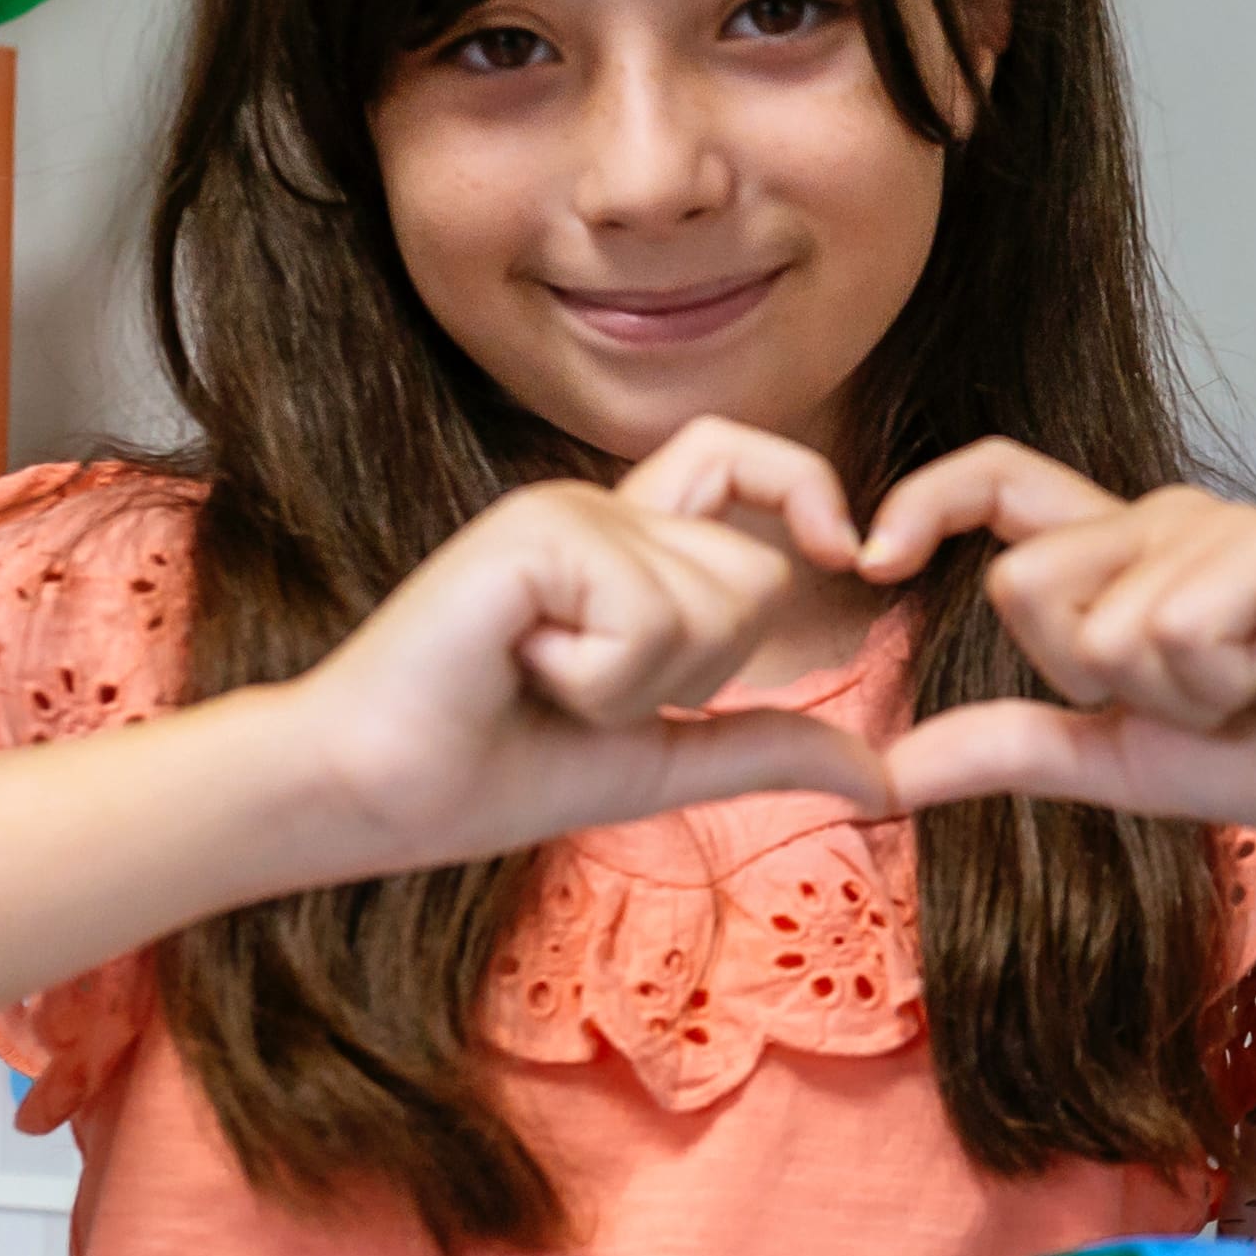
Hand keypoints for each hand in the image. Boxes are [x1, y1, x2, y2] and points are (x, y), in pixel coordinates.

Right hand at [265, 423, 885, 875]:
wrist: (373, 794)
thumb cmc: (490, 772)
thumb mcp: (660, 759)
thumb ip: (766, 747)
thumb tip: (882, 776)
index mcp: (623, 545)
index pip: (743, 460)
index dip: (809, 490)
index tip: (853, 555)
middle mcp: (597, 507)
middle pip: (754, 578)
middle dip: (694, 673)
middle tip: (577, 689)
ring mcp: (563, 511)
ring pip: (713, 603)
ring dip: (634, 686)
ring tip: (537, 680)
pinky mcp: (535, 533)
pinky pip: (648, 618)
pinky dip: (596, 681)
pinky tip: (516, 670)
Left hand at [858, 443, 1255, 853]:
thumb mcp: (1114, 759)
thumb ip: (1006, 750)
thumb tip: (880, 774)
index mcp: (1115, 551)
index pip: (995, 480)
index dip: (924, 499)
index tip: (872, 558)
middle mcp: (1159, 518)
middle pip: (1027, 583)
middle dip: (1090, 679)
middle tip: (1190, 694)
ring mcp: (1220, 525)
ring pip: (1109, 628)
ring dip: (1177, 698)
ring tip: (1251, 684)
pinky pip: (1179, 629)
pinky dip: (1224, 683)